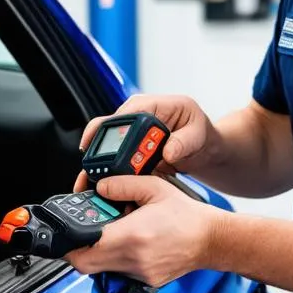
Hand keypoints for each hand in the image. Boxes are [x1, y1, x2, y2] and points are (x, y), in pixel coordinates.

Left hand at [65, 175, 218, 287]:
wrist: (211, 240)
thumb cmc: (187, 216)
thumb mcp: (154, 188)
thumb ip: (123, 185)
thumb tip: (100, 187)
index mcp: (133, 235)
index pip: (85, 249)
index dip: (69, 242)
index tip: (67, 231)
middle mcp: (134, 259)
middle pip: (86, 266)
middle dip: (75, 251)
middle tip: (78, 235)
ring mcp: (140, 274)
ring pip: (101, 270)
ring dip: (96, 254)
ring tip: (108, 235)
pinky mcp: (147, 280)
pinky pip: (119, 273)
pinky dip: (115, 259)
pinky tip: (128, 243)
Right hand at [73, 93, 217, 192]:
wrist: (201, 146)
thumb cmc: (198, 130)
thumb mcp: (197, 132)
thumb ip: (184, 141)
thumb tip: (168, 151)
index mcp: (149, 105)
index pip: (122, 115)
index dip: (108, 131)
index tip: (104, 150)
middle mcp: (134, 117)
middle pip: (106, 133)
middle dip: (97, 153)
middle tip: (94, 173)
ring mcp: (129, 134)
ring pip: (105, 149)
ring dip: (99, 166)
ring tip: (91, 183)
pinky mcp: (129, 150)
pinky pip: (114, 161)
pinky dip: (109, 174)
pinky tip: (105, 186)